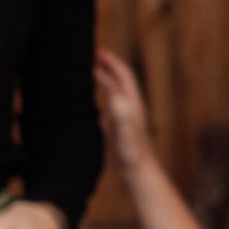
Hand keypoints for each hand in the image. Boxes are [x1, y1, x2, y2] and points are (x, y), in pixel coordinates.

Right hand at [92, 49, 159, 173]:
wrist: (138, 176)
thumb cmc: (133, 155)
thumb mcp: (125, 130)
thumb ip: (120, 110)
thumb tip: (112, 89)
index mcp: (133, 106)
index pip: (123, 77)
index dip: (112, 63)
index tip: (97, 53)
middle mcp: (130, 111)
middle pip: (121, 83)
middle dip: (109, 68)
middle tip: (93, 57)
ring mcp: (125, 123)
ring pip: (115, 98)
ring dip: (104, 85)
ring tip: (89, 77)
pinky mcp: (118, 136)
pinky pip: (109, 117)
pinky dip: (102, 109)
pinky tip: (94, 114)